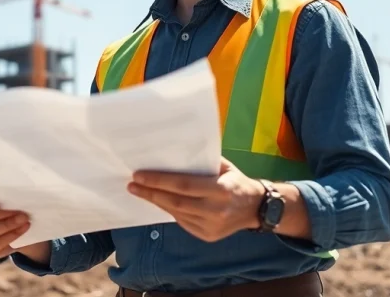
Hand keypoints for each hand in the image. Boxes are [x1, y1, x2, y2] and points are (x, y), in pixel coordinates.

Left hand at [127, 157, 263, 242]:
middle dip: (151, 193)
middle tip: (132, 185)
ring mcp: (211, 226)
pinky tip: (158, 201)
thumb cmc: (236, 181)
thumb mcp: (224, 167)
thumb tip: (171, 154)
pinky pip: (182, 222)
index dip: (159, 181)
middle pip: (175, 202)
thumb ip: (202, 162)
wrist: (256, 208)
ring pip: (176, 214)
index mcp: (220, 190)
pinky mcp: (207, 236)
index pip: (183, 185)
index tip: (139, 175)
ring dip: (157, 202)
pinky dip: (169, 210)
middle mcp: (215, 211)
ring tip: (140, 192)